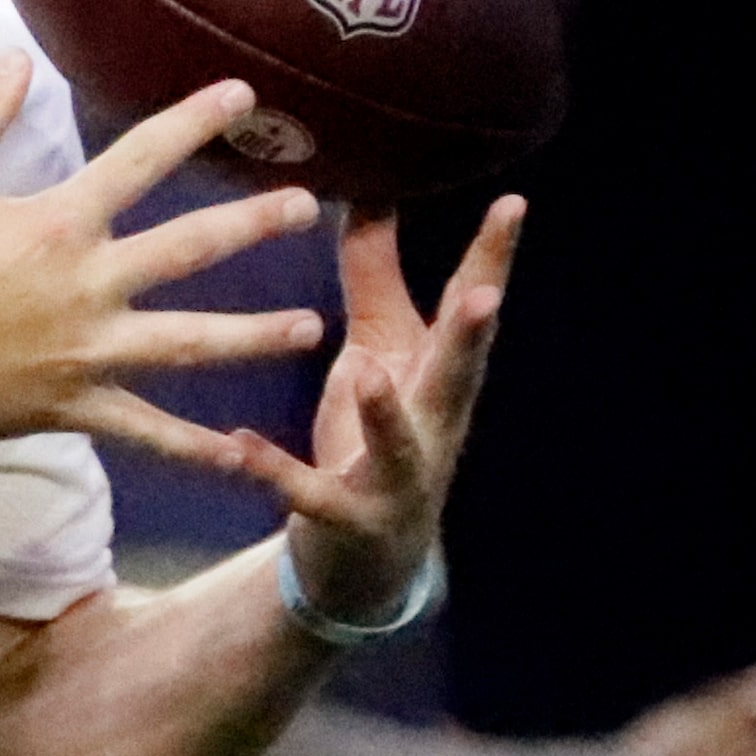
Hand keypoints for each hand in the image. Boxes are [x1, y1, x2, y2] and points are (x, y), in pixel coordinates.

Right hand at [0, 57, 323, 461]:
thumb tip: (14, 58)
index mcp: (58, 225)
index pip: (140, 159)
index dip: (193, 122)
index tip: (241, 94)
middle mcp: (88, 286)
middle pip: (189, 249)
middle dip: (253, 224)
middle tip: (307, 206)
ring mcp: (87, 352)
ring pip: (189, 344)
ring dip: (254, 335)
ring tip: (311, 327)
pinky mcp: (73, 407)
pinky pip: (146, 432)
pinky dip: (195, 450)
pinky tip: (243, 459)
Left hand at [233, 199, 524, 623]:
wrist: (366, 564)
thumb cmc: (374, 436)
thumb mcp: (379, 350)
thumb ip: (374, 278)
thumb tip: (370, 191)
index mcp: (438, 376)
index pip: (471, 309)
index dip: (494, 259)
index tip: (514, 201)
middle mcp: (431, 425)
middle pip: (458, 376)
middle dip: (472, 335)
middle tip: (485, 294)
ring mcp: (397, 479)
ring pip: (399, 445)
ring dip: (387, 412)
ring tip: (370, 373)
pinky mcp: (347, 520)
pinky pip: (311, 495)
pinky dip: (278, 471)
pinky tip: (242, 443)